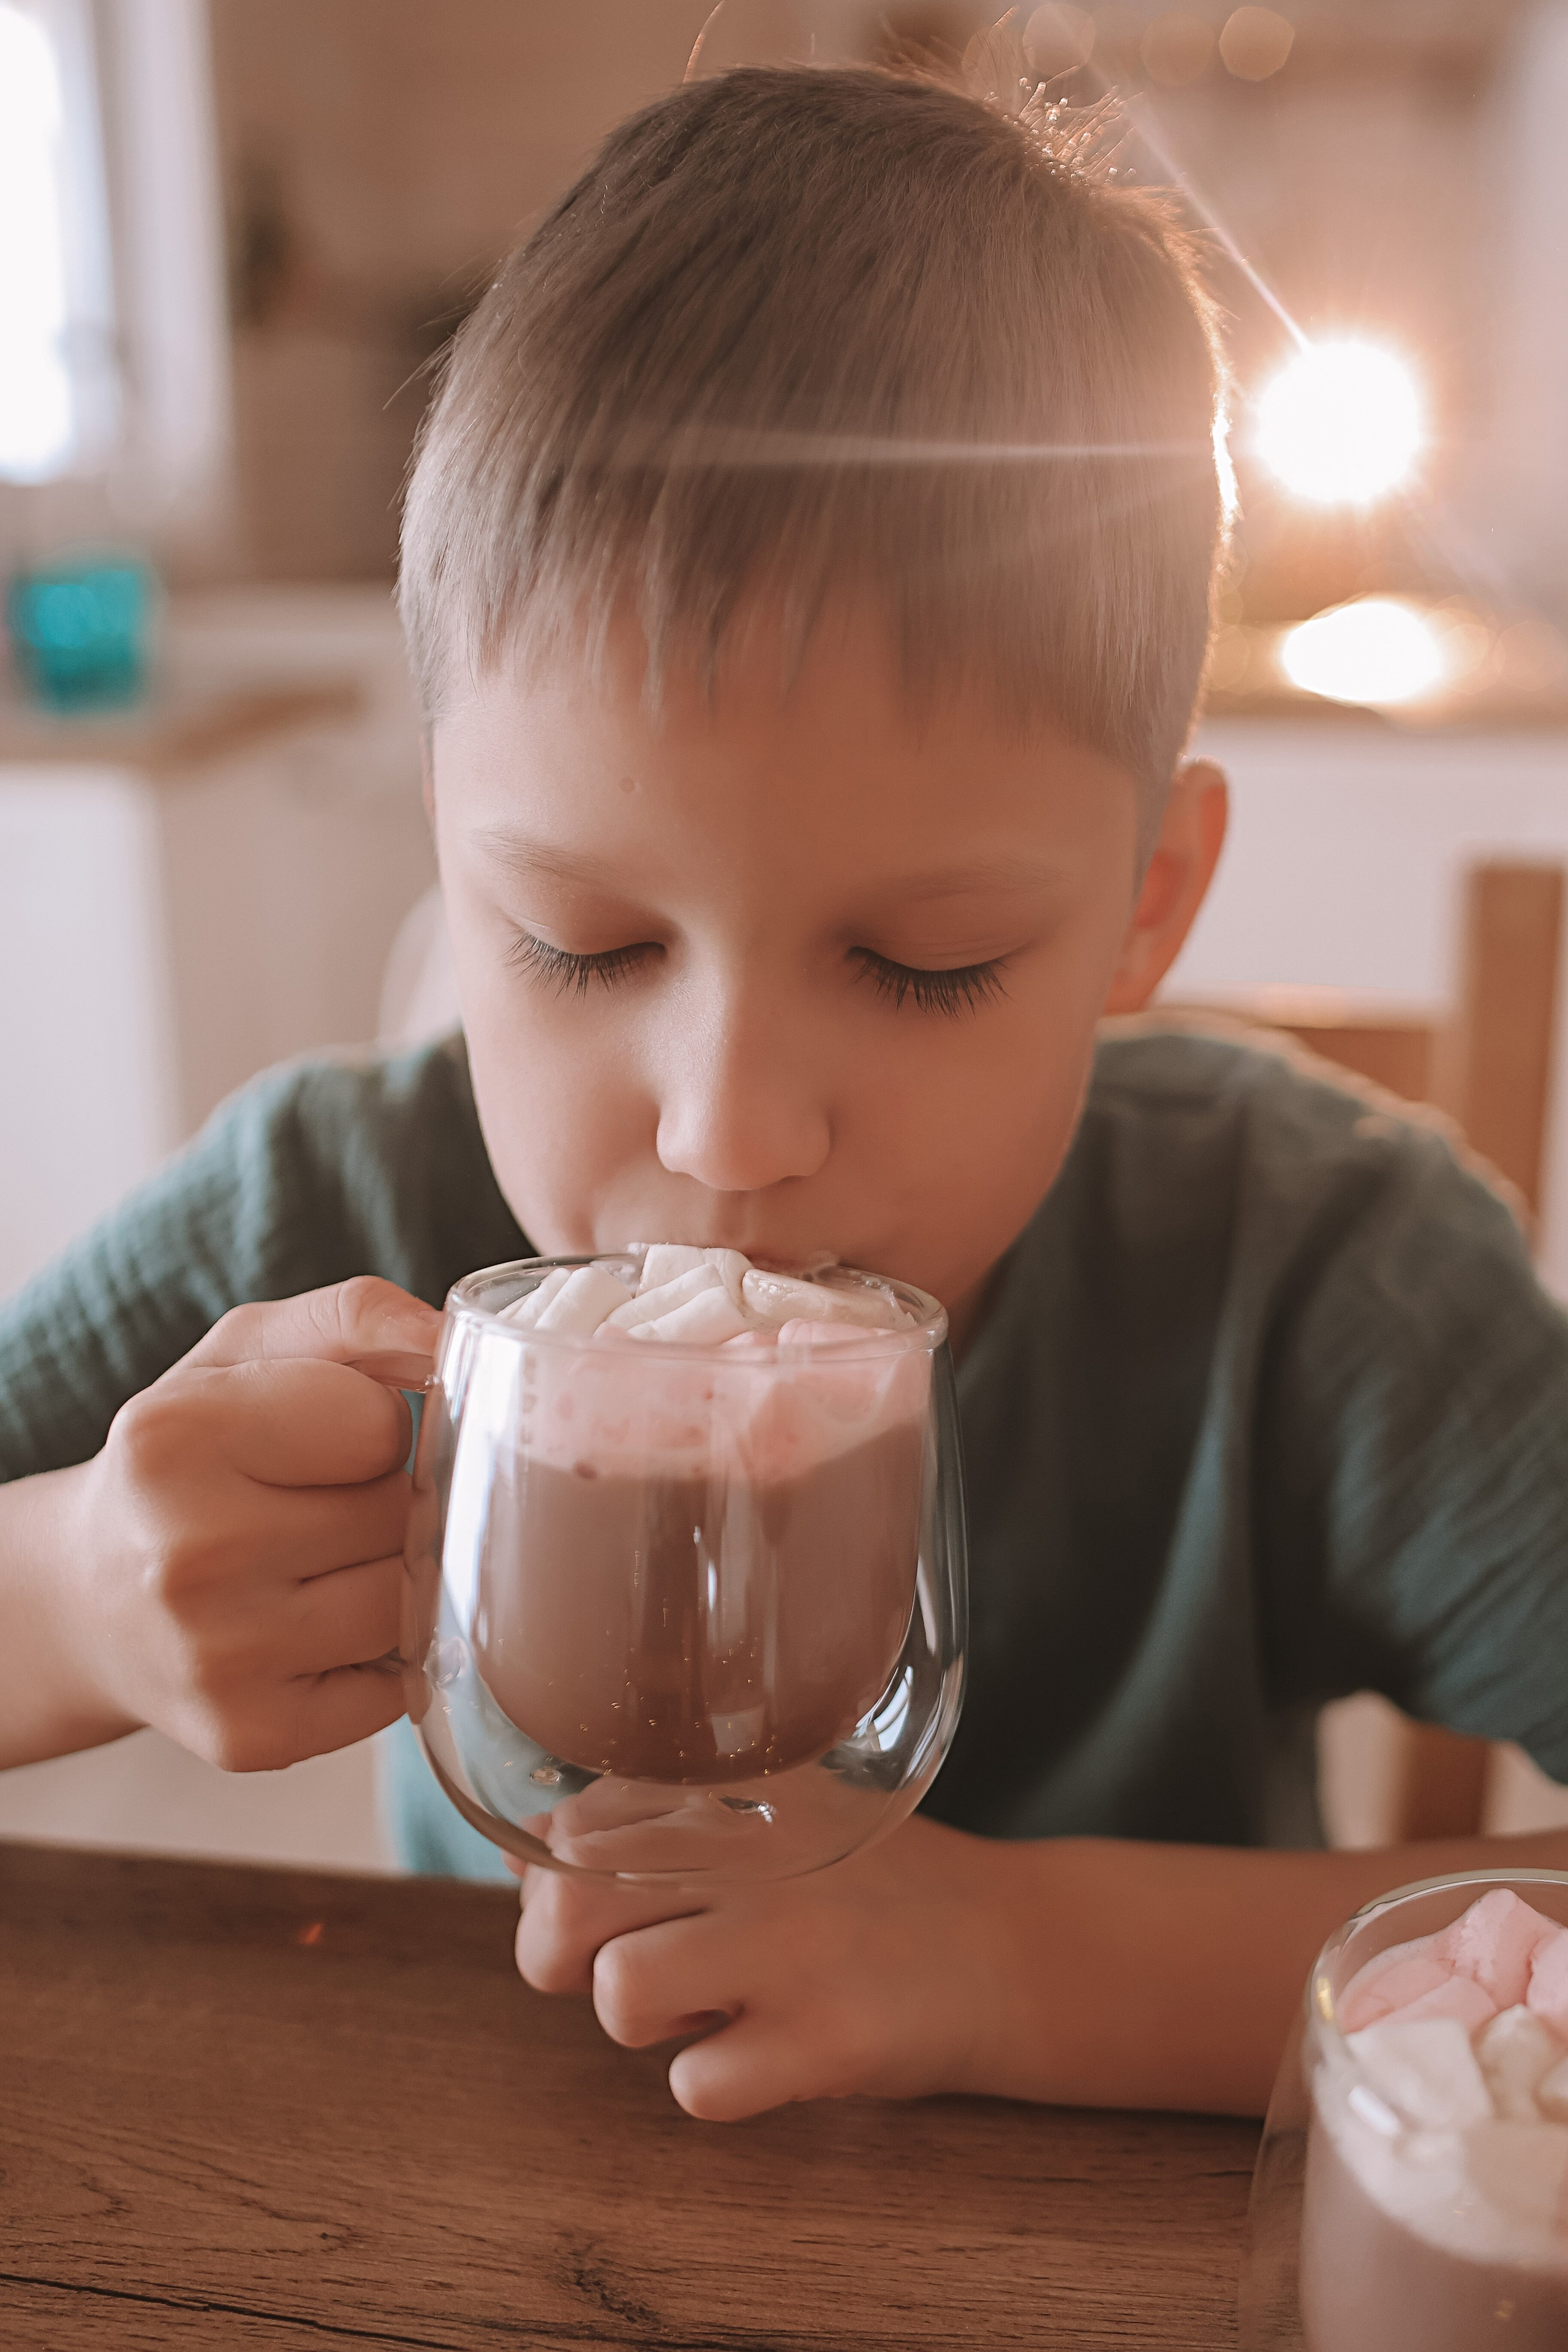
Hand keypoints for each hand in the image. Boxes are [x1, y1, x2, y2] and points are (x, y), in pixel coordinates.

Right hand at [62, 1276, 439, 1770]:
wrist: (92, 1597)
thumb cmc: (189, 1461)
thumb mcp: (247, 1354)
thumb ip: (355, 1317)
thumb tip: (450, 1338)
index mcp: (177, 1437)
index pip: (380, 1426)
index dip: (376, 1428)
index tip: (323, 1443)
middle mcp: (188, 1553)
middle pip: (403, 1517)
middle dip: (391, 1503)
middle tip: (323, 1508)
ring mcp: (220, 1658)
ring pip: (412, 1603)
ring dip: (396, 1579)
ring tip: (325, 1566)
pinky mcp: (253, 1736)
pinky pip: (399, 1687)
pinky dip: (383, 1659)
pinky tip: (318, 1631)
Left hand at [513, 1813, 1023, 2120]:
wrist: (1014, 1948)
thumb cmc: (871, 1889)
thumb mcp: (771, 1827)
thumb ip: (651, 1831)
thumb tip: (521, 1851)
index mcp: (737, 1791)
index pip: (572, 1826)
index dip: (558, 1885)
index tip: (612, 1909)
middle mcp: (759, 1854)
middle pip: (569, 1901)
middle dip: (559, 1957)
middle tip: (627, 1973)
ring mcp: (795, 1946)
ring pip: (618, 1992)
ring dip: (641, 2021)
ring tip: (708, 2008)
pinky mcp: (828, 2039)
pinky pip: (697, 2087)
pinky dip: (718, 2085)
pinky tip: (773, 2052)